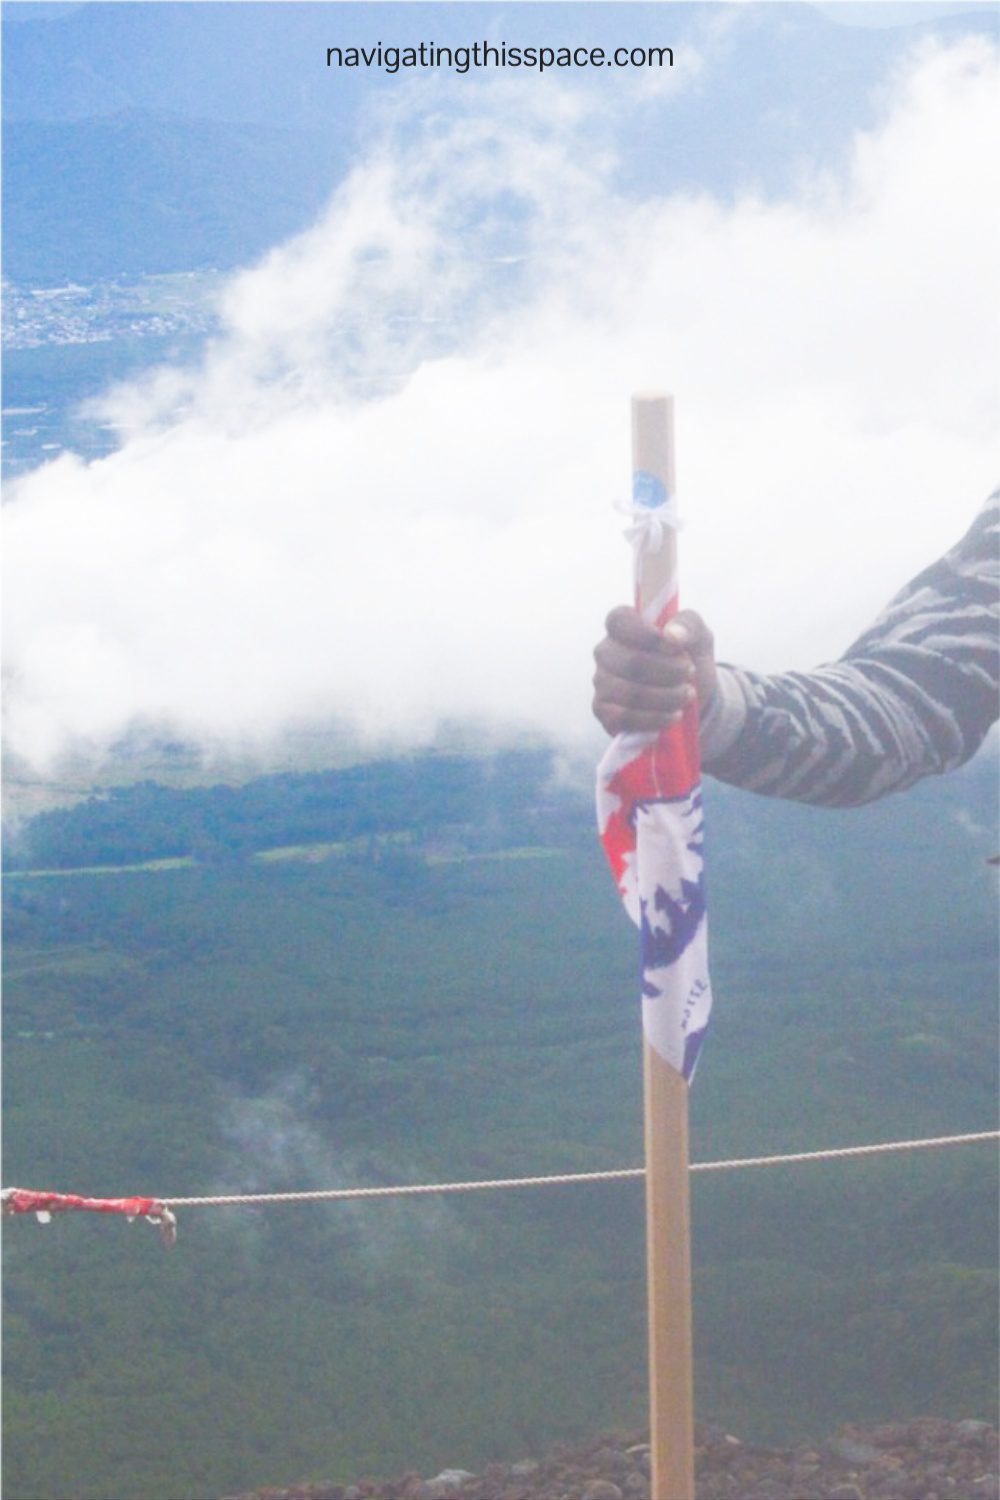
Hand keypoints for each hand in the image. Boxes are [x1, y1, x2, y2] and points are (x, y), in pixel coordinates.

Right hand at [592, 606, 717, 735]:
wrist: (691, 696)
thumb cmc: (688, 658)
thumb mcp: (698, 636)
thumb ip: (689, 625)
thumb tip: (672, 634)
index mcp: (623, 626)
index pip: (619, 620)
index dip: (647, 635)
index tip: (675, 647)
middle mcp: (606, 652)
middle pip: (631, 663)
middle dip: (668, 672)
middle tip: (690, 674)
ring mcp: (601, 682)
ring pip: (631, 693)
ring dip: (666, 697)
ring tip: (687, 696)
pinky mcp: (602, 711)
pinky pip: (624, 718)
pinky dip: (654, 719)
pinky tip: (673, 715)